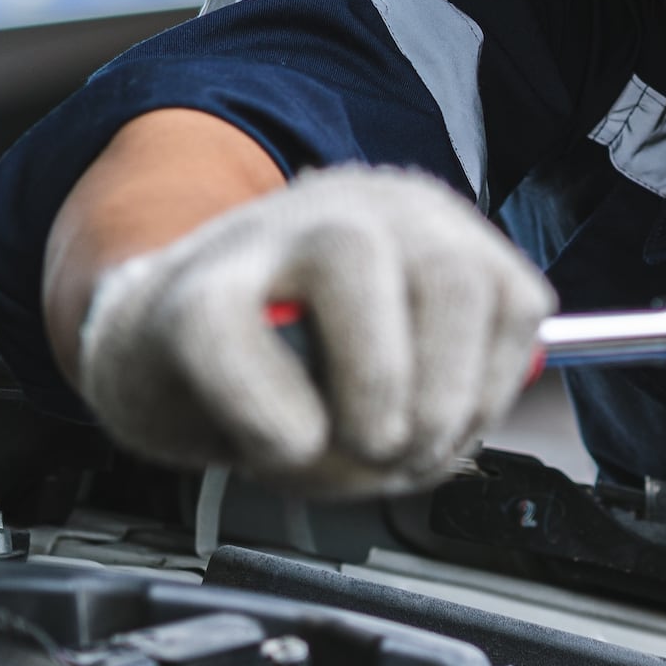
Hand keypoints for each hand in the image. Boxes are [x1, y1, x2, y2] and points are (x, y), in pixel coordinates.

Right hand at [77, 164, 555, 497]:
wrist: (154, 352)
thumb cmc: (288, 372)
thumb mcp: (395, 383)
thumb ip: (444, 401)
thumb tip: (440, 440)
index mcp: (428, 228)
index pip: (512, 298)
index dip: (492, 390)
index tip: (452, 438)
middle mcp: (362, 209)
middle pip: (451, 276)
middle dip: (444, 398)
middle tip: (402, 456)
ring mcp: (271, 235)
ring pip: (354, 266)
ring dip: (371, 390)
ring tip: (343, 449)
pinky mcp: (189, 288)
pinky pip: (238, 342)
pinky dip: (272, 416)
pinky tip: (276, 444)